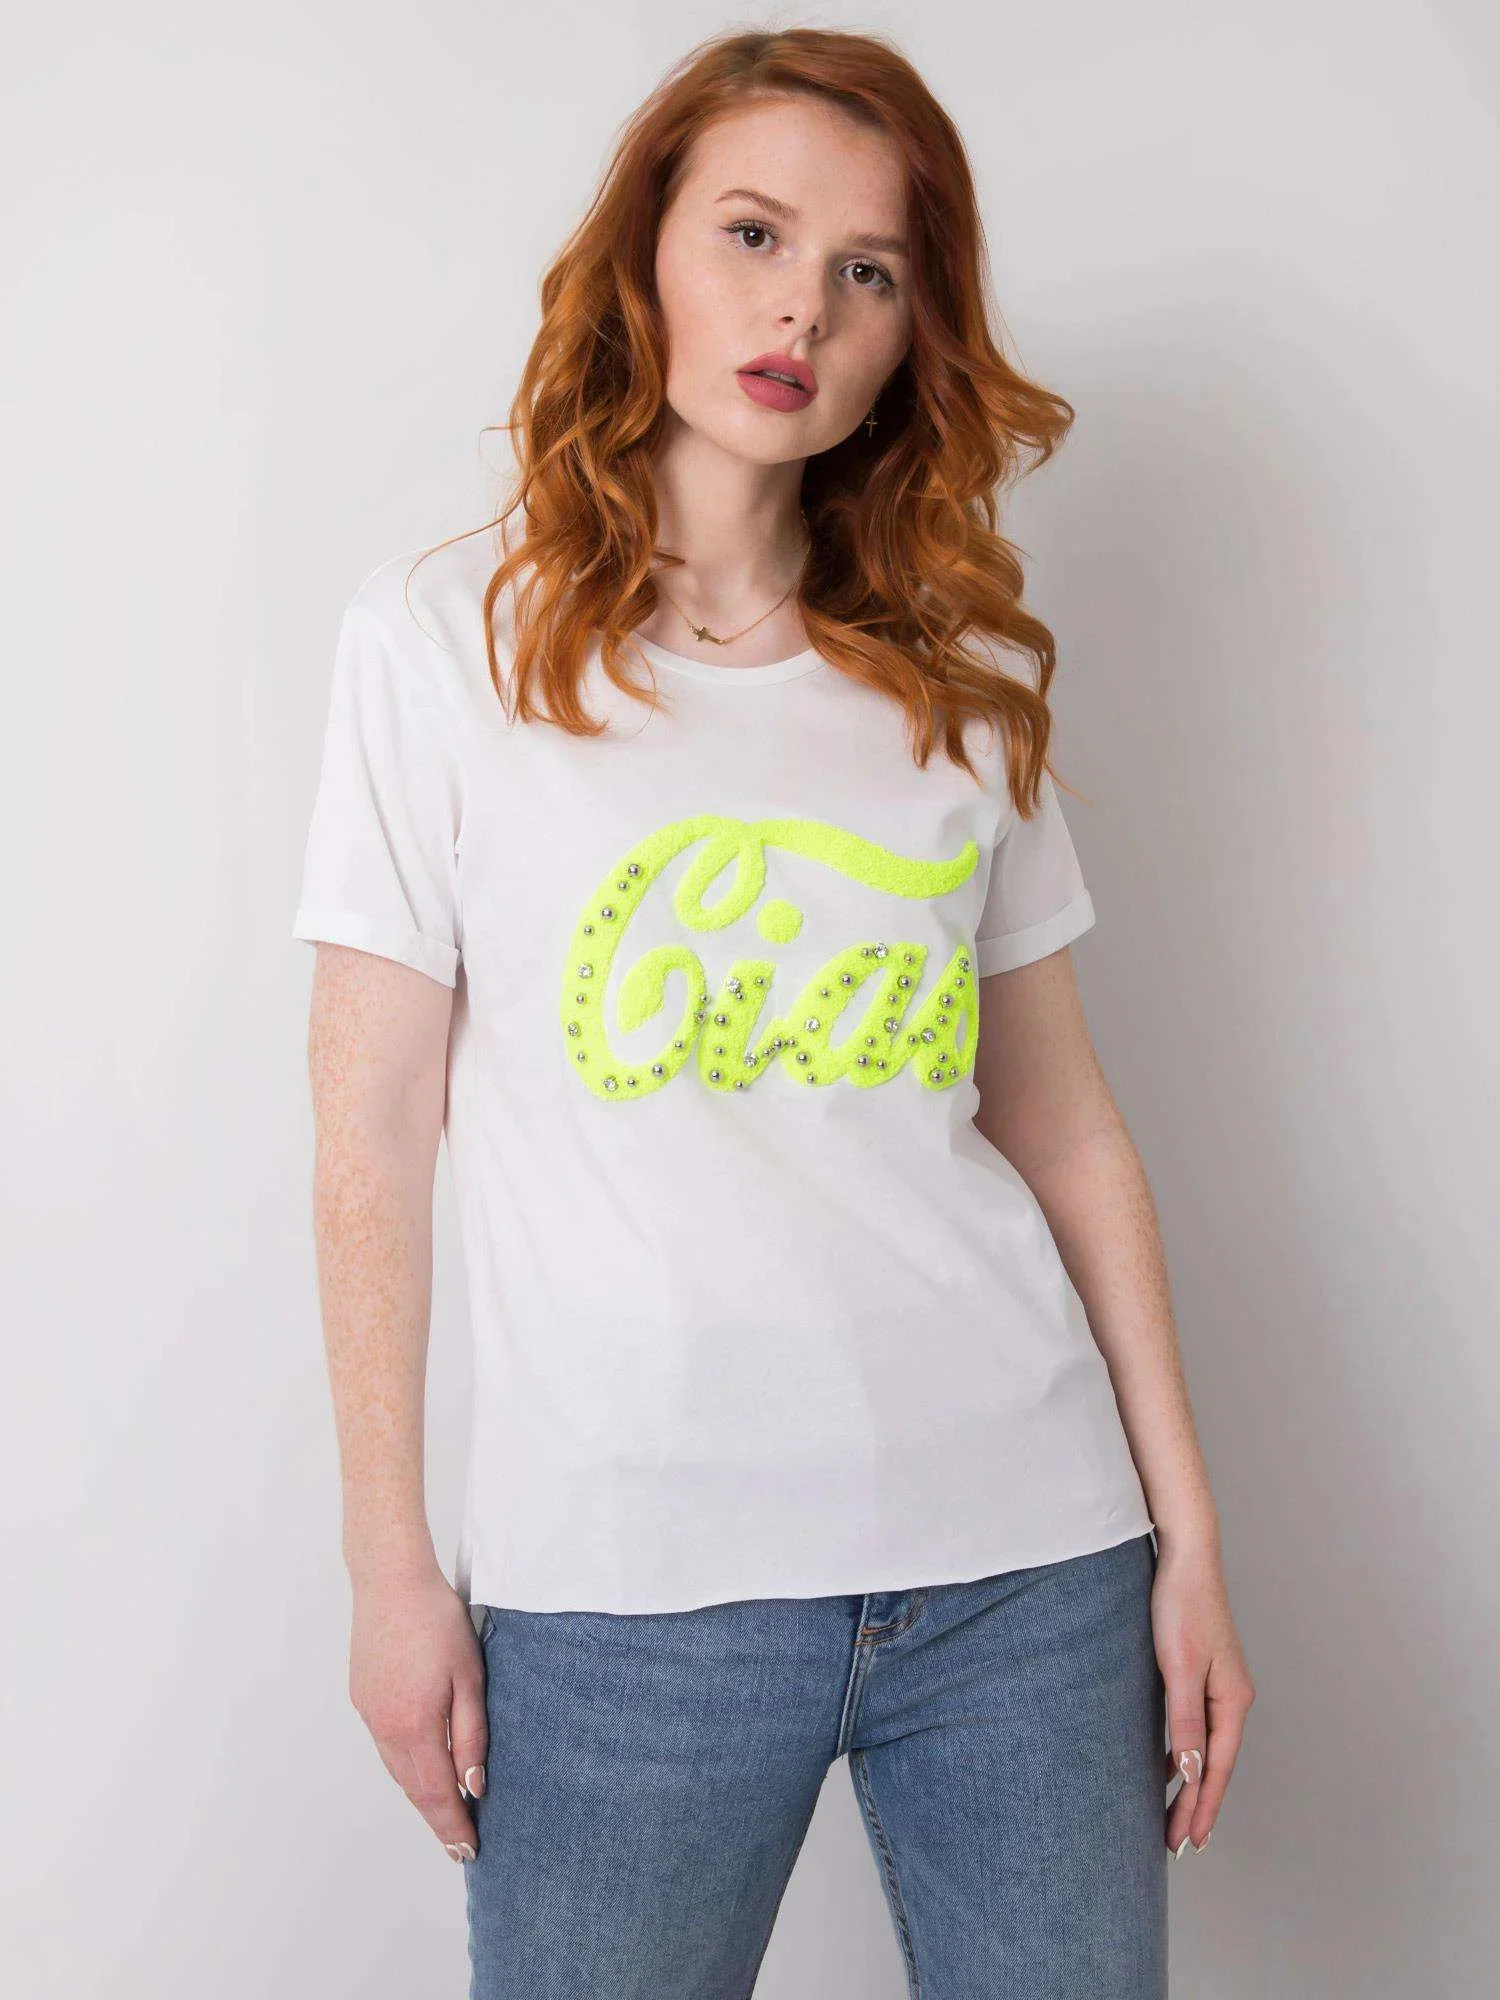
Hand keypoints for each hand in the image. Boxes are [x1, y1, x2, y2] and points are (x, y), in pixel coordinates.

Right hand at [348, 1564, 488, 1861]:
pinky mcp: (362, 1698)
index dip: (453, 1826)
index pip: (437, 1793)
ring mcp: (369, 1714)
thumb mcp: (469, 1675)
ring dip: (420, 1795)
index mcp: (414, 1725)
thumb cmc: (437, 1620)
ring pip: (397, 1770)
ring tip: (445, 1815)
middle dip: (437, 1820)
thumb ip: (472, 1735)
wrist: (390, 1580)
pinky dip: (405, 1766)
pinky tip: (421, 1767)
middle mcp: (385, 1728)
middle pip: (413, 1789)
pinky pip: (386, 1746)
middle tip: (460, 1845)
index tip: (469, 1850)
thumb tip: (474, 1786)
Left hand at [1150, 1534, 1254, 1855]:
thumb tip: (1190, 1773)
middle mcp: (1232, 1698)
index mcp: (1231, 1701)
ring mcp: (1220, 1685)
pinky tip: (1168, 1766)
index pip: (1216, 1769)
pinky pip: (1197, 1728)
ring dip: (1190, 1783)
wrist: (1185, 1557)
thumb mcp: (1179, 1668)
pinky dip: (1184, 1753)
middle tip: (1177, 1845)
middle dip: (1197, 1806)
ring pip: (1206, 1749)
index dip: (1203, 1808)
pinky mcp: (1204, 1673)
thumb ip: (1185, 1722)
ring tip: (1173, 1817)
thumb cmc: (1180, 1607)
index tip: (1190, 1843)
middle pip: (1214, 1764)